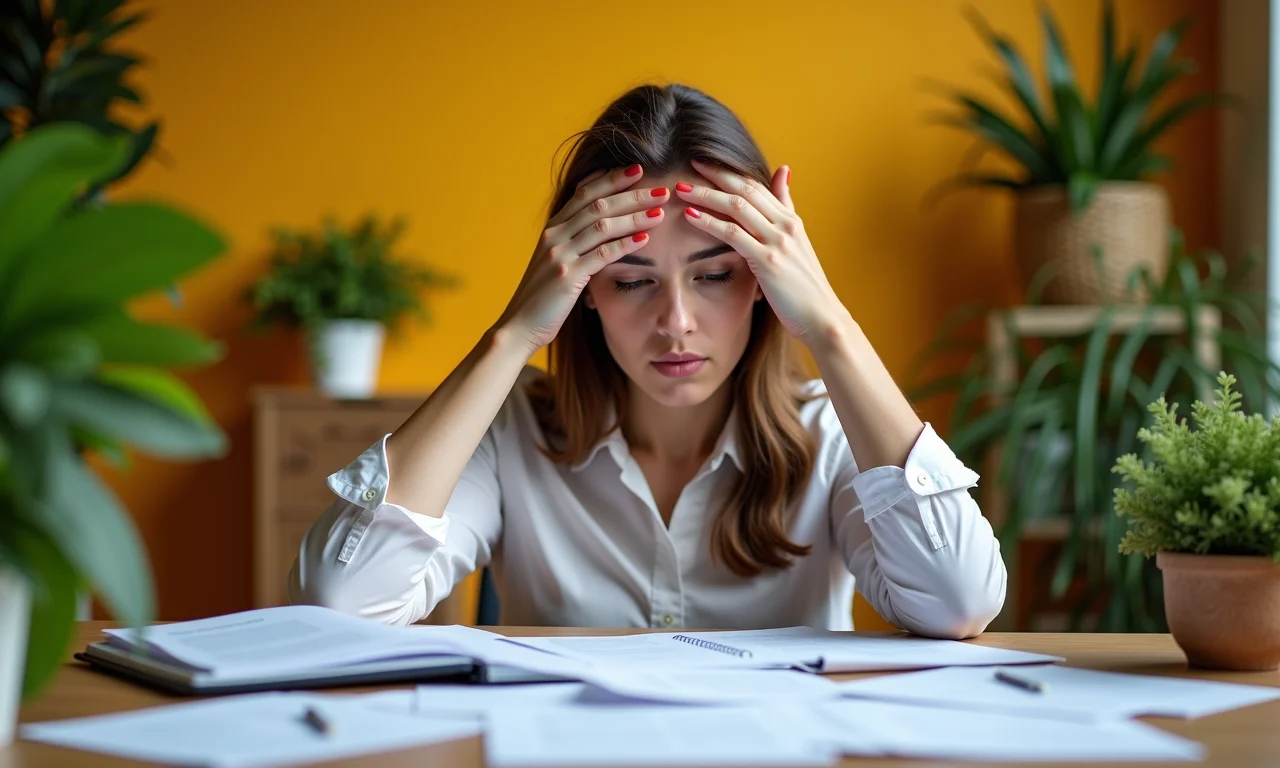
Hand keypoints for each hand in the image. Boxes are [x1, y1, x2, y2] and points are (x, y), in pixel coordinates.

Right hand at [496, 165, 669, 355]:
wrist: (519, 326)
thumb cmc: (542, 297)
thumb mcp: (555, 262)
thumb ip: (573, 244)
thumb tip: (600, 230)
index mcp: (552, 229)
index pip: (584, 193)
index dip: (611, 179)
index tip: (637, 170)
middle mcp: (554, 236)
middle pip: (597, 204)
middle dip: (631, 194)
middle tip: (660, 189)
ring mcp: (560, 255)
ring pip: (602, 225)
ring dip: (634, 216)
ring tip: (659, 211)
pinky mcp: (567, 277)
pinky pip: (601, 255)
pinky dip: (625, 244)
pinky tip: (645, 239)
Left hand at [674, 159, 848, 346]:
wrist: (821, 317)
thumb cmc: (805, 287)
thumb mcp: (798, 242)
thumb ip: (786, 208)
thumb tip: (784, 171)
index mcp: (791, 220)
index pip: (757, 186)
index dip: (730, 173)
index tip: (706, 163)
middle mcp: (785, 225)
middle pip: (745, 190)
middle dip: (716, 175)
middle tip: (691, 163)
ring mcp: (778, 242)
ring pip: (737, 207)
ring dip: (706, 195)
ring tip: (682, 189)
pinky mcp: (768, 261)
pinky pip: (733, 235)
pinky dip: (709, 222)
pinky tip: (690, 216)